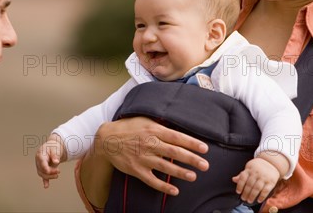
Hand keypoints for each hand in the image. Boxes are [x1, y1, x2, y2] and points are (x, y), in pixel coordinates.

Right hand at [36, 134, 66, 187]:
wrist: (54, 147)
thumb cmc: (54, 147)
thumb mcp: (55, 148)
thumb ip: (55, 155)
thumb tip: (56, 162)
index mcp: (40, 154)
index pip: (41, 163)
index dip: (45, 168)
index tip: (49, 171)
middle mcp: (38, 161)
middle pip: (41, 169)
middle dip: (49, 172)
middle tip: (58, 171)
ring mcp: (40, 166)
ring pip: (42, 174)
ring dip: (49, 176)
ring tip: (57, 175)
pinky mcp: (43, 170)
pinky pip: (43, 176)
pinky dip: (45, 181)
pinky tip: (46, 186)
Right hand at [94, 117, 208, 195]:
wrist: (107, 139)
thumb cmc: (128, 128)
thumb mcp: (144, 120)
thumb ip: (160, 125)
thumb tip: (178, 127)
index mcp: (153, 130)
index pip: (176, 137)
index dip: (191, 143)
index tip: (204, 149)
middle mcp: (149, 144)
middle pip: (174, 152)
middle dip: (191, 159)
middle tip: (205, 165)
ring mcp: (143, 158)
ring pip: (165, 167)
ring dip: (180, 172)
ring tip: (193, 176)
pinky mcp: (136, 170)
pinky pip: (152, 180)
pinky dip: (163, 187)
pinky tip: (174, 191)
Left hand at [232, 157, 279, 203]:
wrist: (271, 162)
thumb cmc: (256, 167)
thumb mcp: (248, 168)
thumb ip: (242, 175)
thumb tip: (233, 180)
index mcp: (249, 169)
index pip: (243, 178)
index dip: (239, 186)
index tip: (238, 192)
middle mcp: (256, 173)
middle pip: (249, 185)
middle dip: (246, 193)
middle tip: (243, 199)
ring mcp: (264, 177)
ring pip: (257, 188)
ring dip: (252, 196)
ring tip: (249, 201)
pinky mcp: (271, 182)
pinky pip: (266, 190)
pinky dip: (262, 196)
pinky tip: (259, 200)